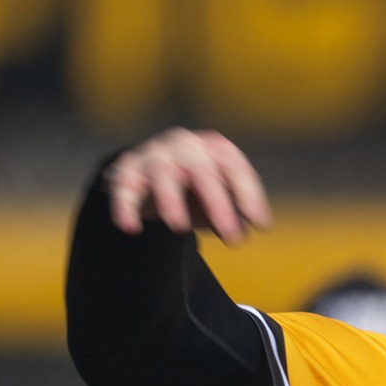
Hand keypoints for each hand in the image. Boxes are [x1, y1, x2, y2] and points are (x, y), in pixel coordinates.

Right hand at [106, 128, 271, 245]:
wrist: (150, 174)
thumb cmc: (197, 188)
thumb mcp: (220, 197)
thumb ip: (236, 210)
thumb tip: (248, 229)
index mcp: (214, 147)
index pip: (234, 166)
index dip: (249, 195)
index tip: (261, 225)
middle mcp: (184, 145)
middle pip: (201, 171)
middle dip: (218, 205)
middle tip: (233, 239)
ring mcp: (154, 155)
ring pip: (162, 174)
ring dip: (171, 201)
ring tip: (180, 228)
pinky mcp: (126, 171)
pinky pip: (124, 188)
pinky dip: (125, 208)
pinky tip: (131, 228)